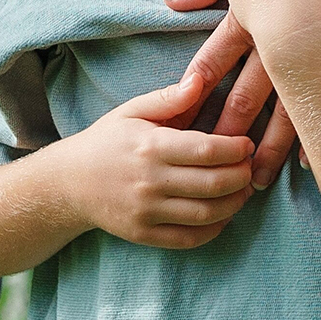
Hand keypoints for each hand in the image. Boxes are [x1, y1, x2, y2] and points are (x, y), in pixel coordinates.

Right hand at [50, 60, 255, 249]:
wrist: (70, 182)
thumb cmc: (107, 141)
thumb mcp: (131, 110)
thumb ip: (168, 98)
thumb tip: (199, 81)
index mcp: (150, 146)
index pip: (206, 150)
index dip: (235, 149)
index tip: (246, 143)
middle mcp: (150, 181)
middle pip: (213, 184)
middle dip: (241, 176)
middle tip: (250, 167)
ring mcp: (147, 212)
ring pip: (207, 214)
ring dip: (234, 204)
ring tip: (242, 190)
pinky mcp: (145, 235)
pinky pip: (190, 238)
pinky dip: (214, 229)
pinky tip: (222, 215)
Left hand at [164, 0, 320, 184]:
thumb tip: (171, 0)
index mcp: (260, 2)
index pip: (225, 48)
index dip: (205, 79)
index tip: (184, 111)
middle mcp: (286, 19)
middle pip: (255, 81)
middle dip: (236, 122)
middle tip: (218, 160)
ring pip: (295, 94)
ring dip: (278, 139)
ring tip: (264, 176)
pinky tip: (319, 162)